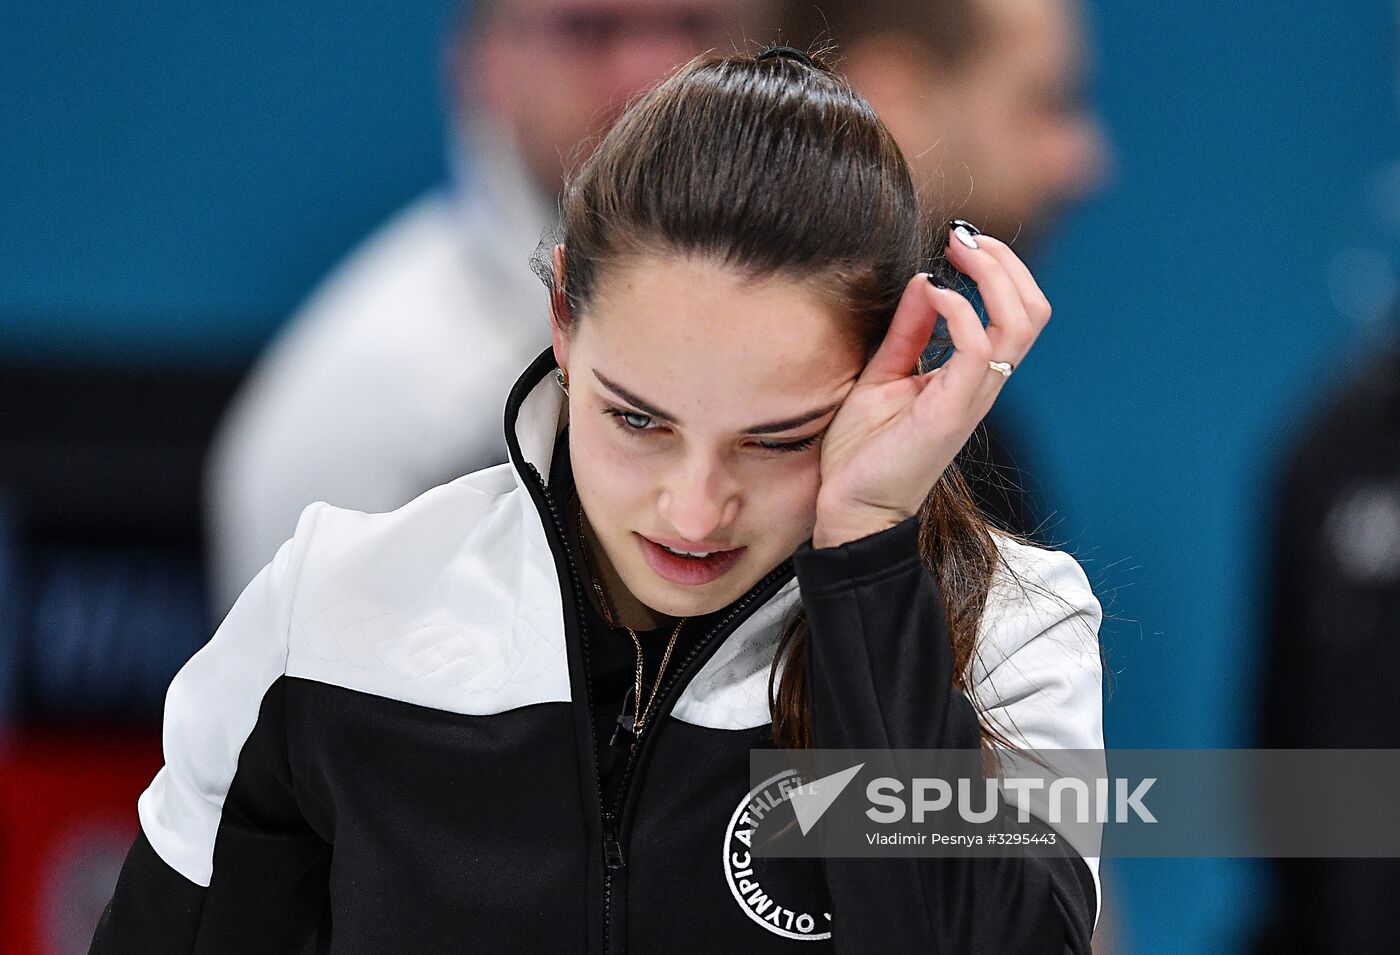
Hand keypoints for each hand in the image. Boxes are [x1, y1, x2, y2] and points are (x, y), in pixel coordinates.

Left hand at [811, 229, 1051, 548]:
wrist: (850, 508)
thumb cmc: (863, 452)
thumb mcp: (882, 376)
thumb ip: (906, 333)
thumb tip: (921, 284)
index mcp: (970, 376)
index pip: (1017, 312)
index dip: (1000, 269)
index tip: (960, 241)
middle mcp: (981, 384)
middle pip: (1032, 311)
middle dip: (1006, 263)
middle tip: (964, 238)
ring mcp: (971, 398)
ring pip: (1020, 325)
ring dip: (993, 276)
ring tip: (957, 252)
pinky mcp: (951, 413)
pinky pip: (978, 351)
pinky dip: (961, 311)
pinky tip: (932, 294)